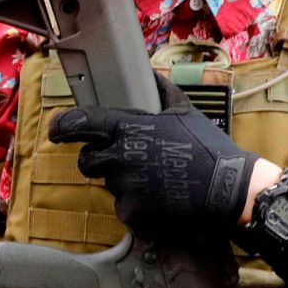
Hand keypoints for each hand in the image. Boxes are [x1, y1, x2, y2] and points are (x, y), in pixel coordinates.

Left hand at [47, 76, 258, 237]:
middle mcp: (121, 157)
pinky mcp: (132, 213)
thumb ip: (160, 92)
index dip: (63, 127)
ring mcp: (125, 187)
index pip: (81, 124)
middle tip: (126, 161)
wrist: (231, 190)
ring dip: (124, 182)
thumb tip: (149, 75)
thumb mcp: (185, 112)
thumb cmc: (209, 148)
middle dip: (99, 160)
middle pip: (87, 161)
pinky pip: (123, 207)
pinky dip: (138, 204)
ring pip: (108, 184)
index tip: (57, 131)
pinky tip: (161, 198)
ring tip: (156, 180)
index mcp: (129, 129)